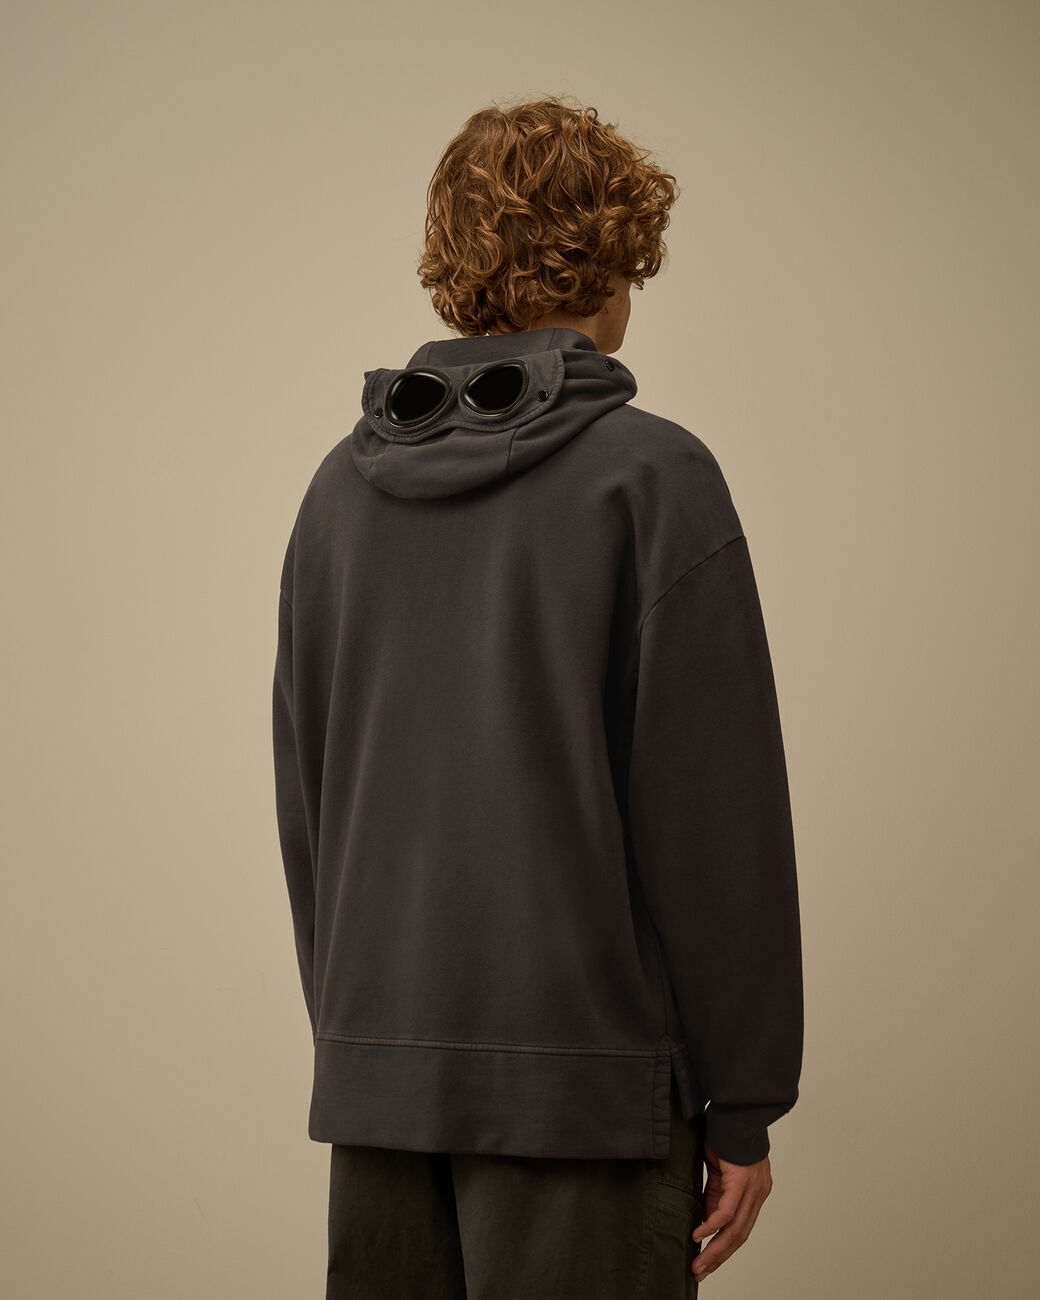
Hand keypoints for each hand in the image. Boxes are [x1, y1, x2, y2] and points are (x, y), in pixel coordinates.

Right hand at [690, 1141, 772, 1283]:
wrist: (735, 1109)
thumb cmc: (726, 1135)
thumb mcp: (721, 1172)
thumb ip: (716, 1196)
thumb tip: (707, 1222)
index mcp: (755, 1192)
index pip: (741, 1229)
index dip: (724, 1249)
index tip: (708, 1263)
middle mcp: (758, 1193)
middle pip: (740, 1236)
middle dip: (718, 1257)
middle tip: (700, 1272)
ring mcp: (752, 1188)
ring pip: (735, 1229)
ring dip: (715, 1249)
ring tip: (698, 1263)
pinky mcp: (741, 1180)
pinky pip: (727, 1211)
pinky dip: (712, 1225)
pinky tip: (699, 1235)